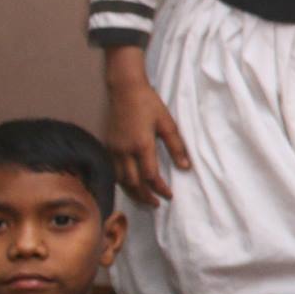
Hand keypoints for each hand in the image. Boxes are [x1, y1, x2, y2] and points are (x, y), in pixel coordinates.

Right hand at [105, 59, 189, 206]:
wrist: (125, 89)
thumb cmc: (149, 104)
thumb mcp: (168, 123)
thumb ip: (177, 146)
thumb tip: (186, 167)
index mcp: (141, 145)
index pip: (150, 176)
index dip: (159, 189)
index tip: (169, 196)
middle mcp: (124, 150)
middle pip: (132, 183)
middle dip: (144, 196)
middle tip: (156, 204)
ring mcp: (113, 148)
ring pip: (120, 179)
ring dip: (132, 191)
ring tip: (144, 198)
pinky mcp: (107, 145)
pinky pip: (113, 170)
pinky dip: (121, 181)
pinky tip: (129, 184)